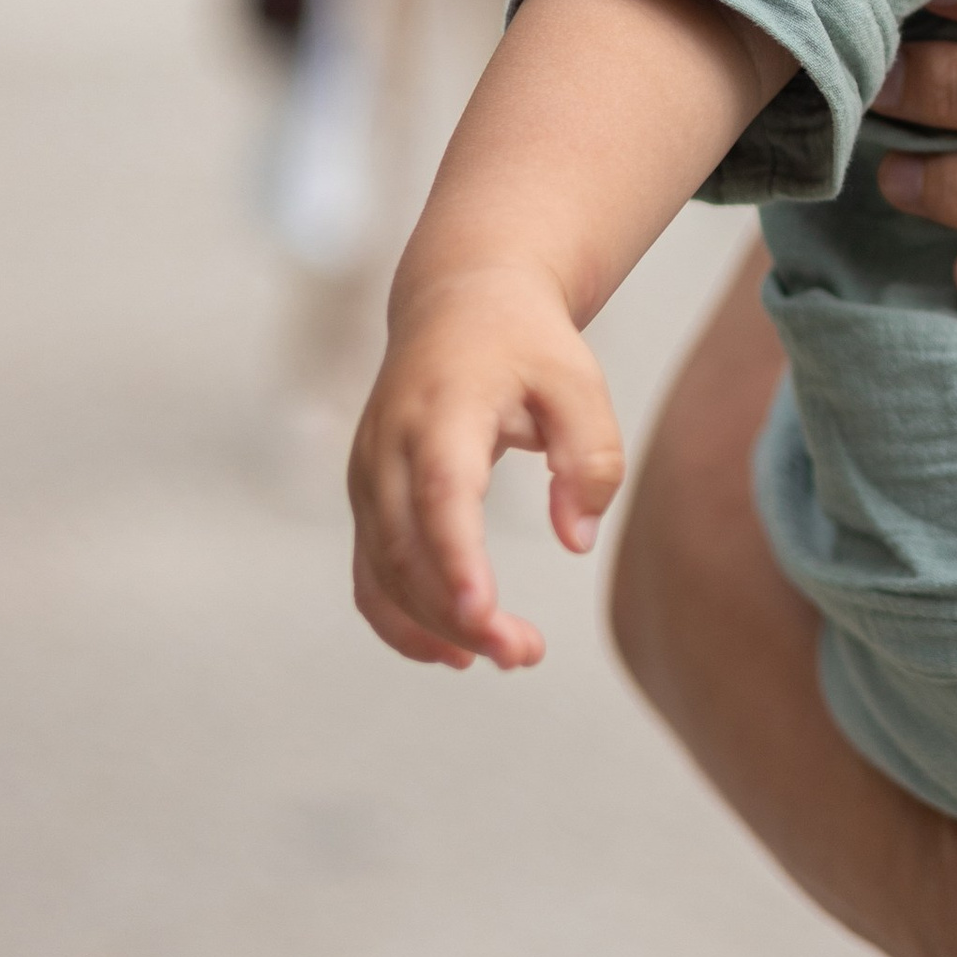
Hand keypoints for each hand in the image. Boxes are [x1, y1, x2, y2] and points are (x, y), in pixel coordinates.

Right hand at [349, 262, 624, 670]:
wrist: (457, 301)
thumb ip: (590, 456)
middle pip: (408, 549)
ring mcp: (368, 474)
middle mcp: (389, 445)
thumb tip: (576, 538)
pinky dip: (401, 620)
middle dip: (459, 615)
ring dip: (436, 628)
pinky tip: (452, 653)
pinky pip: (370, 573)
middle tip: (526, 654)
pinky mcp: (367, 496)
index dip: (456, 558)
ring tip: (509, 656)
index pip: (442, 494)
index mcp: (444, 409)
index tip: (482, 614)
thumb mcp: (579, 381)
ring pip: (383, 571)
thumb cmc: (526, 343)